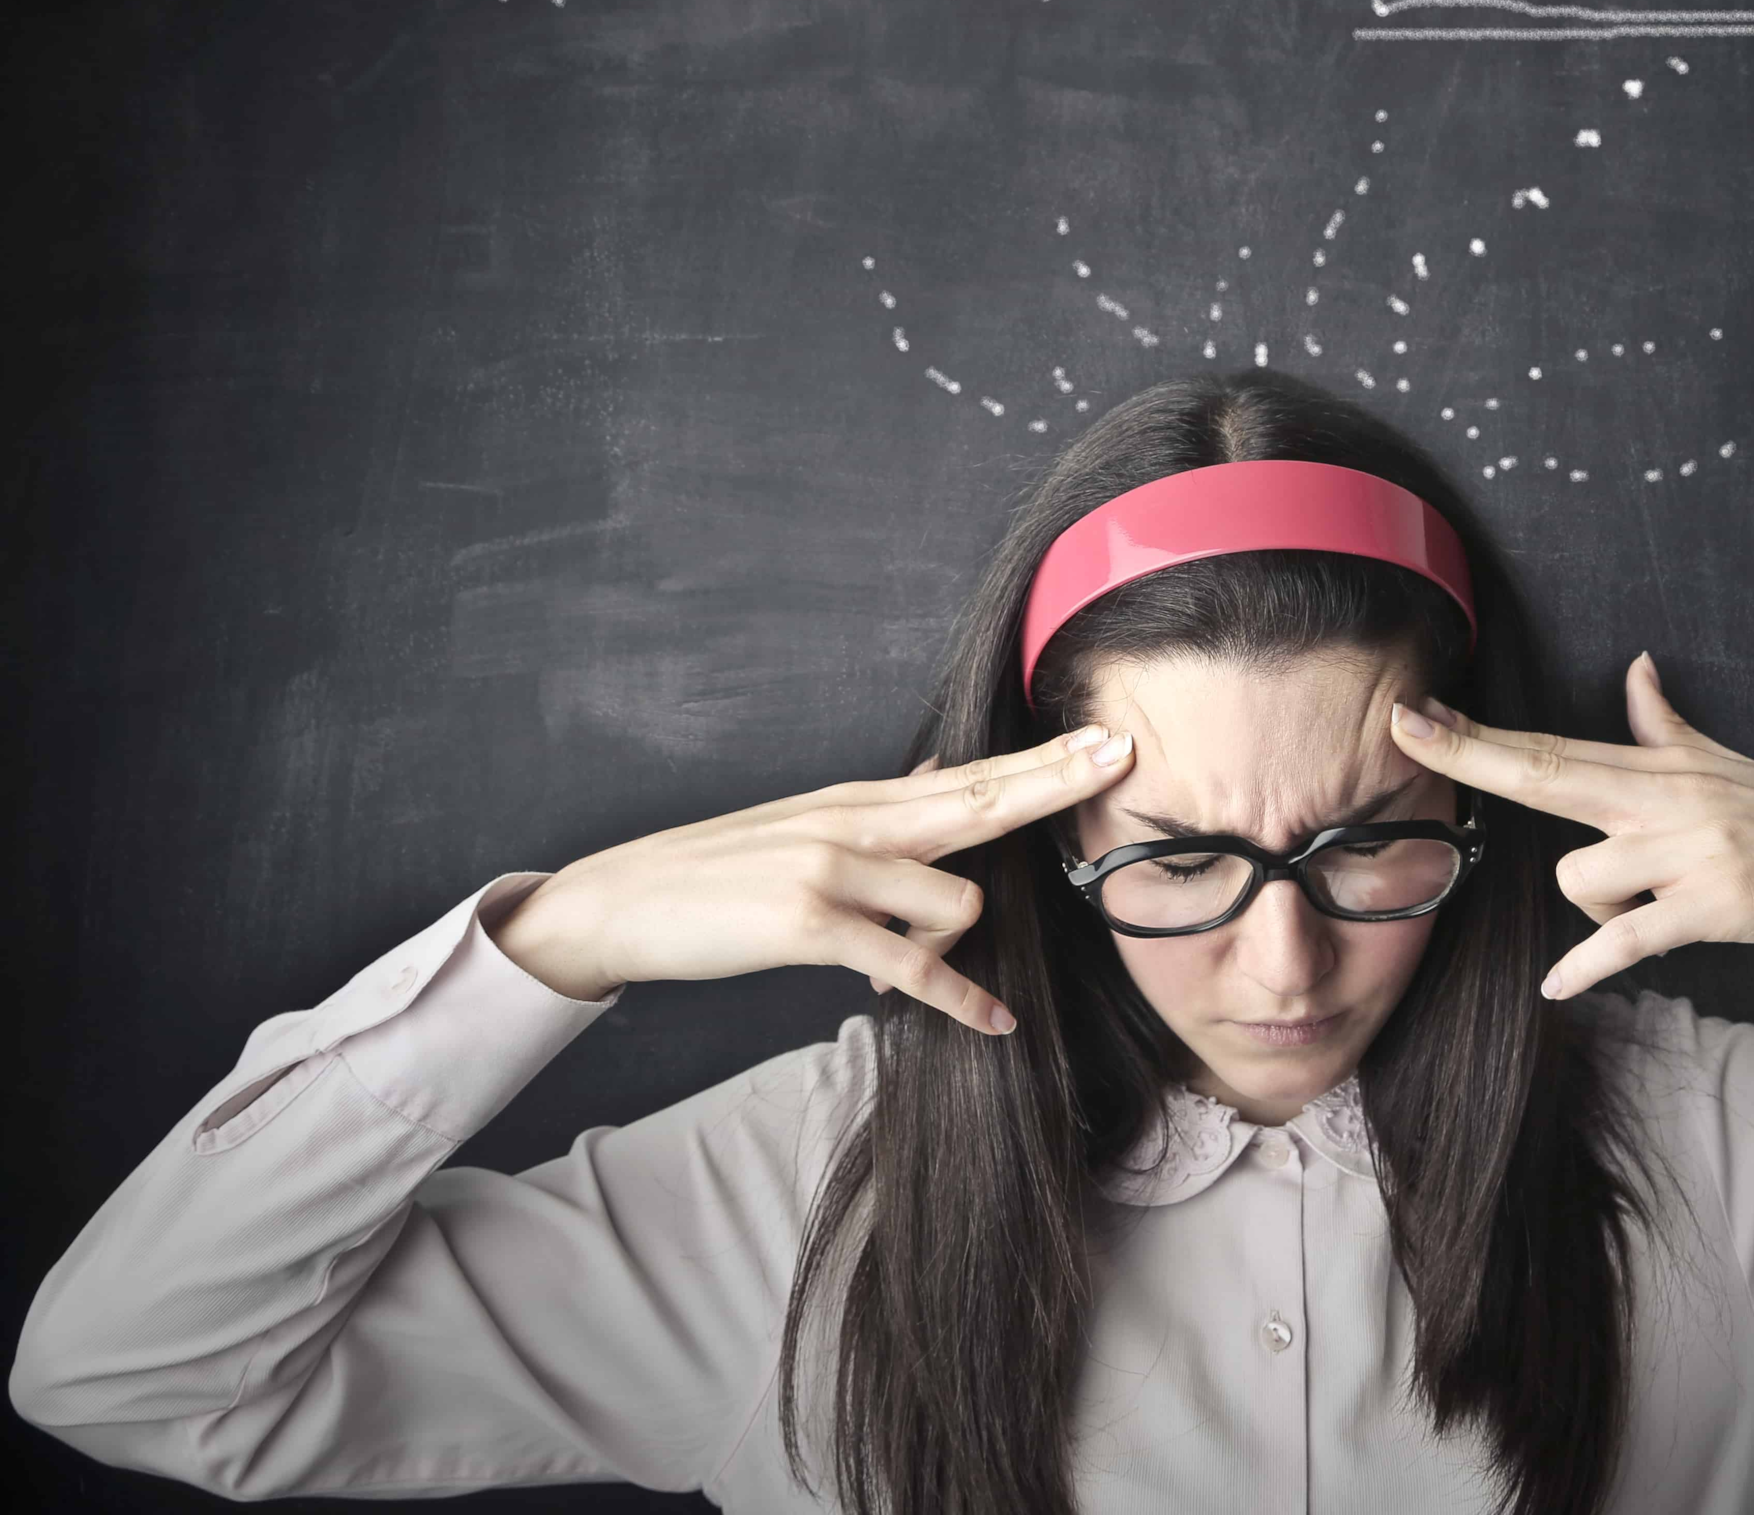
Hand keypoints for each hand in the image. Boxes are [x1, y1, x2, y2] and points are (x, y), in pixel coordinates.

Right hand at [485, 725, 1137, 1033]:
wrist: (624, 901)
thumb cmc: (722, 874)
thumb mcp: (810, 825)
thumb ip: (884, 811)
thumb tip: (948, 776)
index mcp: (861, 801)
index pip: (972, 774)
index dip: (1042, 759)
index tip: (1104, 739)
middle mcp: (856, 821)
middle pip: (982, 799)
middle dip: (1056, 783)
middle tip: (1122, 758)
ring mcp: (833, 868)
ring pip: (955, 898)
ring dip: (958, 948)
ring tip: (926, 973)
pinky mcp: (809, 922)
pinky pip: (908, 965)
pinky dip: (957, 998)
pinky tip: (991, 1020)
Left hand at [1386, 655, 1753, 999]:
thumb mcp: (1732, 765)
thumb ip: (1667, 727)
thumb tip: (1635, 668)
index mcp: (1668, 766)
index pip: (1556, 744)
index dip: (1481, 730)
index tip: (1418, 708)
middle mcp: (1672, 796)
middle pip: (1548, 773)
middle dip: (1470, 753)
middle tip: (1404, 727)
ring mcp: (1695, 849)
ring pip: (1582, 876)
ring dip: (1595, 905)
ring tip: (1657, 907)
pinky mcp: (1722, 906)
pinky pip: (1629, 938)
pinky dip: (1589, 965)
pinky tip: (1557, 985)